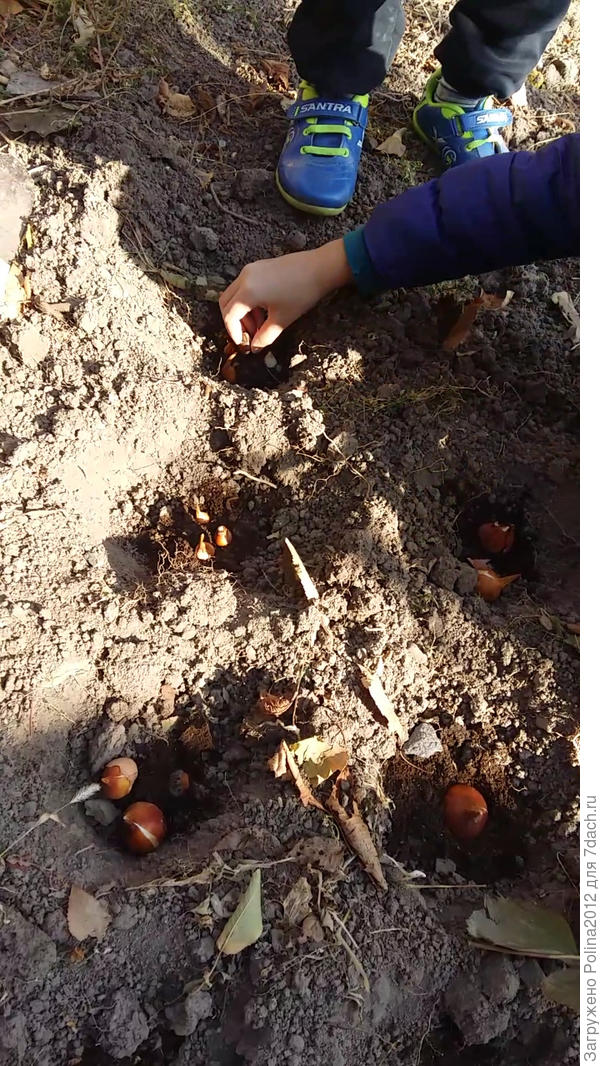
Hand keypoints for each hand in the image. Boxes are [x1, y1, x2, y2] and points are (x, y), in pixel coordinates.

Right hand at [219, 239, 352, 348]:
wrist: (320, 268)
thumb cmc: (302, 293)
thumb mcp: (282, 320)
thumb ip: (265, 337)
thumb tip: (255, 347)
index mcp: (248, 291)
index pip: (229, 315)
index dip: (233, 332)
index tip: (243, 344)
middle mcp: (244, 277)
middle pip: (226, 303)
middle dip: (234, 322)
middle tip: (249, 335)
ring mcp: (251, 269)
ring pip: (235, 294)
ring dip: (242, 312)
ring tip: (260, 324)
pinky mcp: (259, 266)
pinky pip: (244, 285)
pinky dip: (248, 300)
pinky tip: (264, 310)